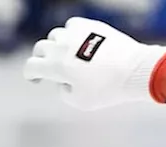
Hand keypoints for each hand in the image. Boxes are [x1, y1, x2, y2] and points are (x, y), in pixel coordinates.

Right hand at [23, 16, 165, 110]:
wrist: (134, 70)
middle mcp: (61, 47)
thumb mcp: (82, 102)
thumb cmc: (108, 89)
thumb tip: (63, 82)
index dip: (30, 74)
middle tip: (51, 68)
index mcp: (55, 66)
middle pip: (40, 49)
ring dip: (58, 46)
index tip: (36, 79)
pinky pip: (72, 26)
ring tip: (68, 55)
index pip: (31, 66)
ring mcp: (75, 33)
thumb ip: (65, 92)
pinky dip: (72, 34)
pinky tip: (79, 42)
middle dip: (43, 59)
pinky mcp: (91, 25)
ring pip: (56, 35)